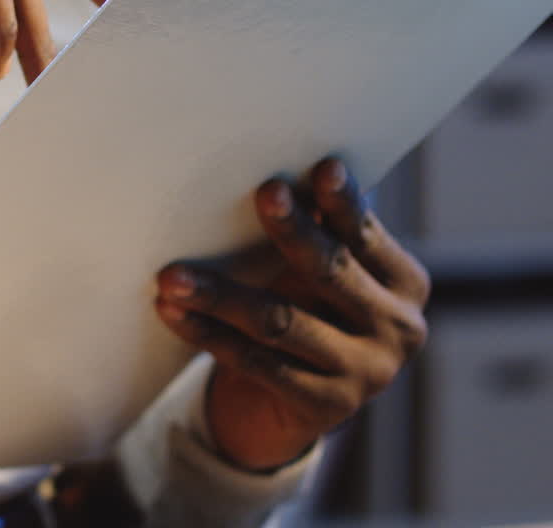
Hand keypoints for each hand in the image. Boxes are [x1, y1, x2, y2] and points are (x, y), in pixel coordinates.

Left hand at [154, 158, 429, 470]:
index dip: (344, 203)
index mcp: (404, 283)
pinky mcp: (326, 408)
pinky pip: (254, 361)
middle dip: (292, 230)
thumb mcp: (316, 277)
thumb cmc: (300, 311)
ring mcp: (367, 373)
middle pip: (330, 270)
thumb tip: (276, 178)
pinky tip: (172, 311)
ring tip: (172, 274)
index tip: (323, 168)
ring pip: (280, 321)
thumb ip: (314, 234)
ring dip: (219, 294)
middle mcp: (398, 328)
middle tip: (262, 194)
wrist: (284, 406)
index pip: (366, 236)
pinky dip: (207, 333)